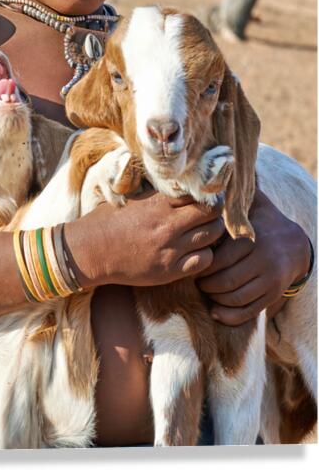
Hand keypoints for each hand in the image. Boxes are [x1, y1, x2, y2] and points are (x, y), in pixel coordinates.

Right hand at [70, 189, 225, 287]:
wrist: (91, 251)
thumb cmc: (108, 220)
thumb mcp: (132, 198)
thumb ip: (157, 192)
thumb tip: (178, 182)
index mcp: (157, 203)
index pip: (198, 194)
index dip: (207, 194)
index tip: (207, 196)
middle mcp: (167, 225)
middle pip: (211, 213)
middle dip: (214, 212)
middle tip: (210, 214)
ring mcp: (170, 249)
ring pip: (212, 236)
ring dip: (212, 232)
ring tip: (205, 231)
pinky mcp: (169, 271)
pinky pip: (203, 260)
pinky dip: (205, 254)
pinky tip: (196, 251)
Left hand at [196, 188, 311, 325]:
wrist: (295, 244)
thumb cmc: (263, 220)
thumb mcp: (253, 203)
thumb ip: (234, 193)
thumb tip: (214, 175)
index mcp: (254, 239)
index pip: (222, 257)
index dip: (205, 261)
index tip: (195, 257)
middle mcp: (264, 261)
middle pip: (226, 280)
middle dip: (206, 283)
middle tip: (196, 278)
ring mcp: (269, 281)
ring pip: (236, 298)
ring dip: (215, 298)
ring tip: (206, 290)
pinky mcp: (272, 295)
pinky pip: (249, 312)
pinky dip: (230, 316)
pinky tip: (216, 311)